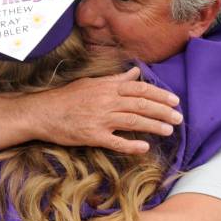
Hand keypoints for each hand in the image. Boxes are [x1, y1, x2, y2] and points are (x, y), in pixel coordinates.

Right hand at [26, 66, 182, 153]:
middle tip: (178, 118)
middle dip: (163, 111)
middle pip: (142, 104)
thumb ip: (115, 79)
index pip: (140, 89)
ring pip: (133, 121)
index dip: (160, 94)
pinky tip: (144, 147)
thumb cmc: (66, 98)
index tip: (175, 100)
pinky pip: (116, 141)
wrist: (42, 113)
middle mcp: (106, 101)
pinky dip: (131, 144)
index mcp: (107, 88)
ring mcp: (100, 119)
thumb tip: (135, 72)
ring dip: (154, 126)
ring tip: (169, 131)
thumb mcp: (91, 83)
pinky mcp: (92, 135)